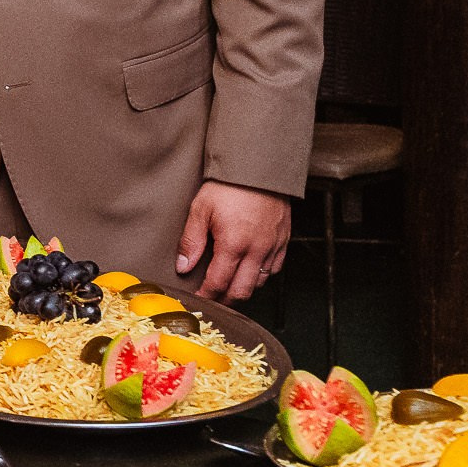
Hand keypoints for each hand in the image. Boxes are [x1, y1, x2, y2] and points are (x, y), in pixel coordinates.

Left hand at [174, 180, 291, 304]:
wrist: (260, 167)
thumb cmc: (229, 186)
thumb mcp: (201, 209)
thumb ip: (191, 241)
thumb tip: (183, 266)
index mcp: (233, 244)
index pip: (219, 282)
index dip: (207, 294)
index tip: (199, 297)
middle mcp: (256, 250)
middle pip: (242, 291)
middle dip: (226, 300)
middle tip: (214, 299)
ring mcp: (273, 246)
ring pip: (261, 283)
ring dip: (244, 288)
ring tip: (230, 285)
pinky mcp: (284, 240)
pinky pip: (275, 268)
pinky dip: (262, 275)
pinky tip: (250, 270)